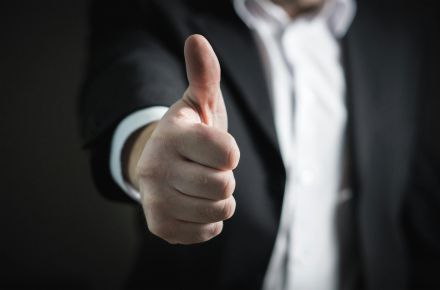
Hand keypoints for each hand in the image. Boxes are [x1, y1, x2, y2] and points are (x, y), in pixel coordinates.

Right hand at [132, 35, 239, 243]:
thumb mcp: (198, 102)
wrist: (161, 165)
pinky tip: (194, 204)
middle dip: (224, 177)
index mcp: (171, 134)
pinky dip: (210, 220)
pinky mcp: (159, 226)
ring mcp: (154, 199)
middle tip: (205, 168)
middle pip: (224, 185)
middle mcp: (156, 167)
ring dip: (218, 199)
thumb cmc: (189, 134)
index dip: (229, 152)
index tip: (214, 148)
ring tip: (200, 185)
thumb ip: (204, 75)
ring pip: (219, 211)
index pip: (228, 154)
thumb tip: (197, 40)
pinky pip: (208, 231)